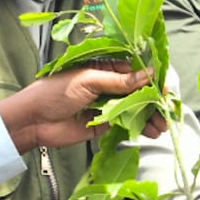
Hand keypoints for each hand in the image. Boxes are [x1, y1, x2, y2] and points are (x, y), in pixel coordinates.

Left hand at [0, 64, 162, 151]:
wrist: (33, 120)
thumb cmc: (55, 92)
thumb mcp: (89, 81)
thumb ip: (119, 81)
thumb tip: (149, 75)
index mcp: (102, 67)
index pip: (133, 70)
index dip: (150, 78)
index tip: (165, 88)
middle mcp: (106, 85)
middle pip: (136, 91)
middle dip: (152, 101)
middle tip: (166, 111)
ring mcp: (105, 104)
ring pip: (133, 108)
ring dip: (148, 116)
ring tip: (161, 126)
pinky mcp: (102, 124)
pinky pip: (123, 124)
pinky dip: (138, 127)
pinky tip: (150, 132)